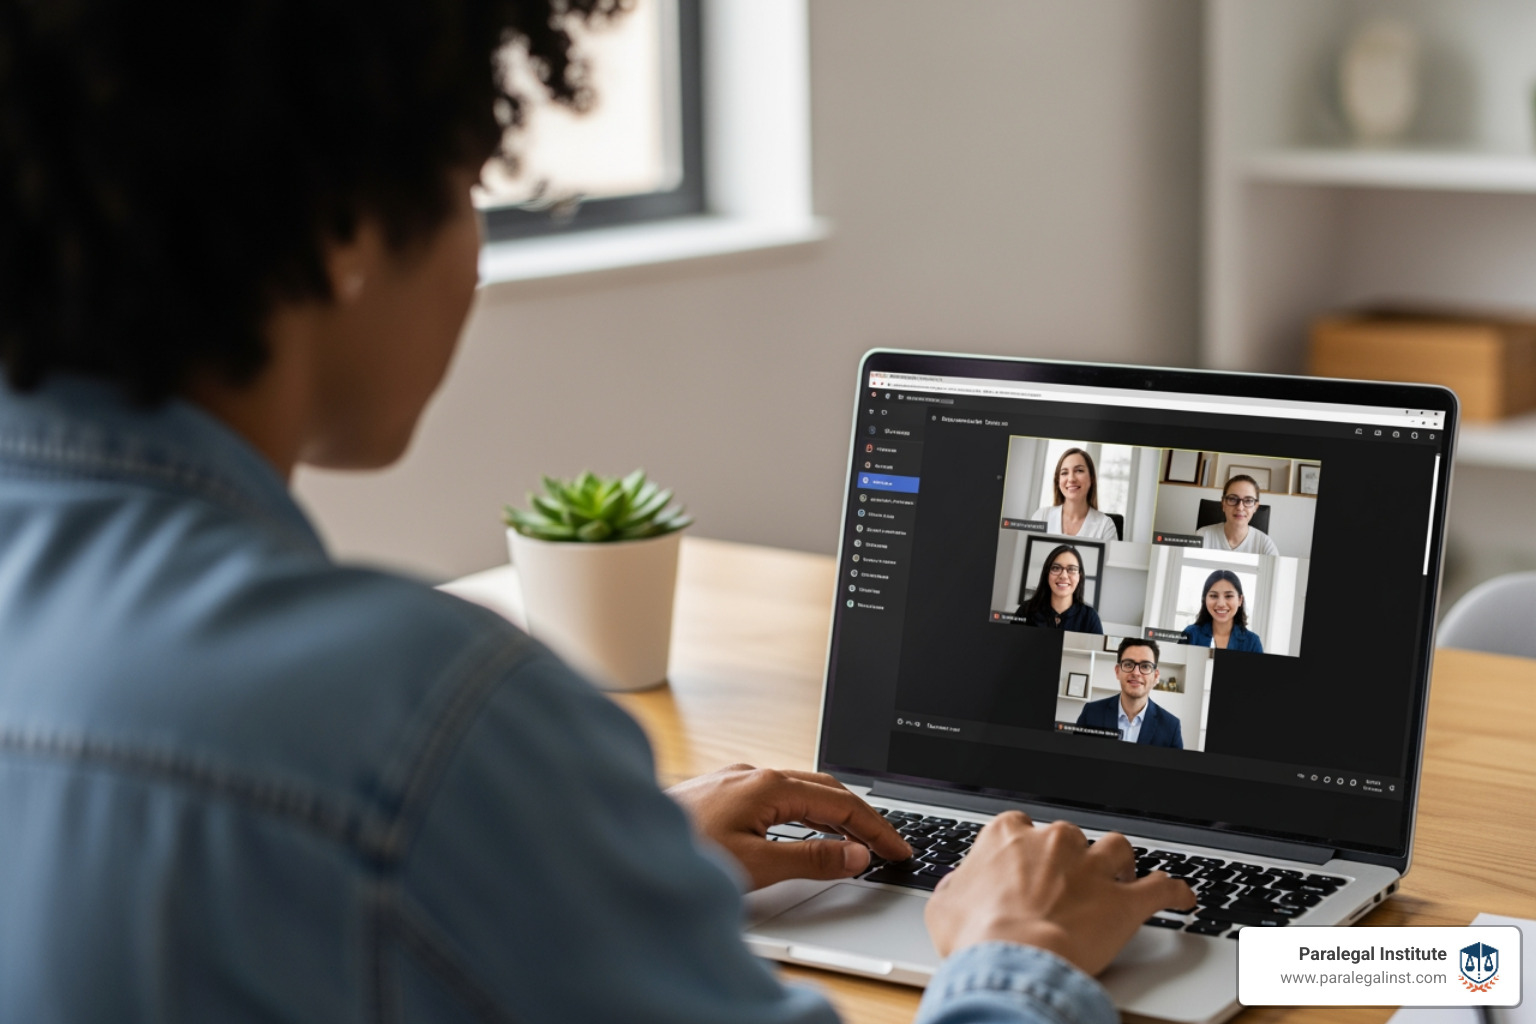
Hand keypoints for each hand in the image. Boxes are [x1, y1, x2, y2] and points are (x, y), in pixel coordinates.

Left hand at [666, 764, 911, 890]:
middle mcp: (754, 774)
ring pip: (801, 791)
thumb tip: (855, 854)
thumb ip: (811, 859)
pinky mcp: (721, 792)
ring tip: (856, 840)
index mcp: (769, 785)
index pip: (842, 804)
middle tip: (887, 846)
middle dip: (861, 816)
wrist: (622, 842)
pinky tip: (805, 829)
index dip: (876, 829)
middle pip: (826, 790)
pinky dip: (805, 812)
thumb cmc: (680, 853)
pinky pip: (778, 796)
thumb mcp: (755, 865)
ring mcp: (736, 780)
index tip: (899, 850)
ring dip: (833, 812)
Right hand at [925, 811, 1194, 975]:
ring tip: (1120, 877)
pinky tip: (1181, 896)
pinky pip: (1161, 888)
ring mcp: (1093, 867)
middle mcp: (1054, 842)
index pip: (1019, 826)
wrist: (1015, 960)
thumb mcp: (943, 909)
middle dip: (1072, 857)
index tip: (1025, 865)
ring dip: (1120, 863)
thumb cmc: (978, 936)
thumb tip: (957, 888)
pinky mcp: (1125, 900)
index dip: (1024, 848)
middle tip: (1067, 884)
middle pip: (1070, 836)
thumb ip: (955, 889)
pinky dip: (1174, 892)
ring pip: (1117, 849)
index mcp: (1008, 836)